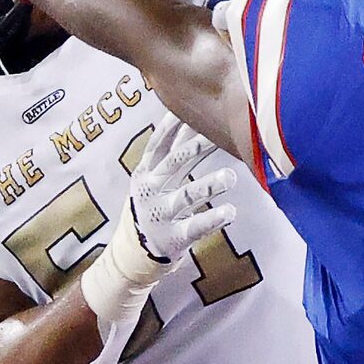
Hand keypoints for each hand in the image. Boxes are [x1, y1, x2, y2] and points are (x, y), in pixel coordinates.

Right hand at [128, 115, 236, 268]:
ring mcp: (161, 214)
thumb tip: (191, 120)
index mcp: (146, 173)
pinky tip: (231, 212)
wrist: (133, 255)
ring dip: (209, 185)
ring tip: (230, 177)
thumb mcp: (154, 180)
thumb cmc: (152, 208)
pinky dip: (213, 218)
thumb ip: (172, 156)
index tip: (193, 108)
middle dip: (196, 148)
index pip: (159, 143)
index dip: (174, 125)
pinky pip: (195, 226)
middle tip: (220, 136)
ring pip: (186, 195)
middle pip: (175, 164)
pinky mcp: (173, 237)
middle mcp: (151, 190)